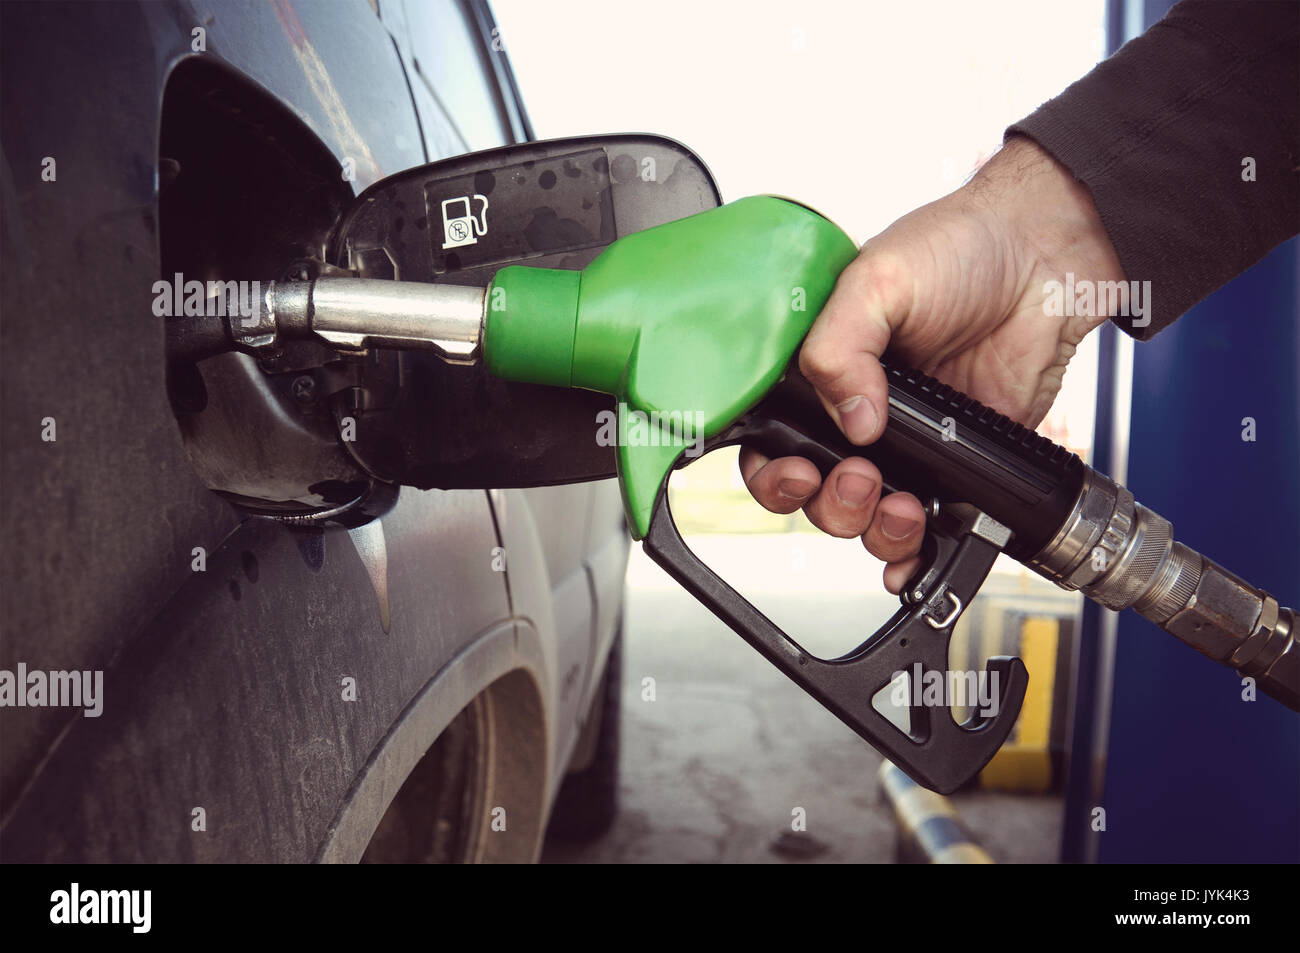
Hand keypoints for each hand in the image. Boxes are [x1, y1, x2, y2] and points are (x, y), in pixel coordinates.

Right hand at [741, 136, 1124, 591]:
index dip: (772, 469)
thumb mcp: (878, 279)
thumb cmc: (959, 248)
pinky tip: (913, 555)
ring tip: (901, 503)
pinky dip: (910, 556)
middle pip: (812, 493)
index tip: (798, 467)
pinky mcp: (954, 468)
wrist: (1044, 261)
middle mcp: (853, 413)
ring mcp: (903, 446)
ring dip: (872, 526)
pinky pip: (922, 529)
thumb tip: (850, 421)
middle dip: (828, 501)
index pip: (770, 440)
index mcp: (821, 371)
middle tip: (859, 477)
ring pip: (861, 519)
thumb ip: (839, 345)